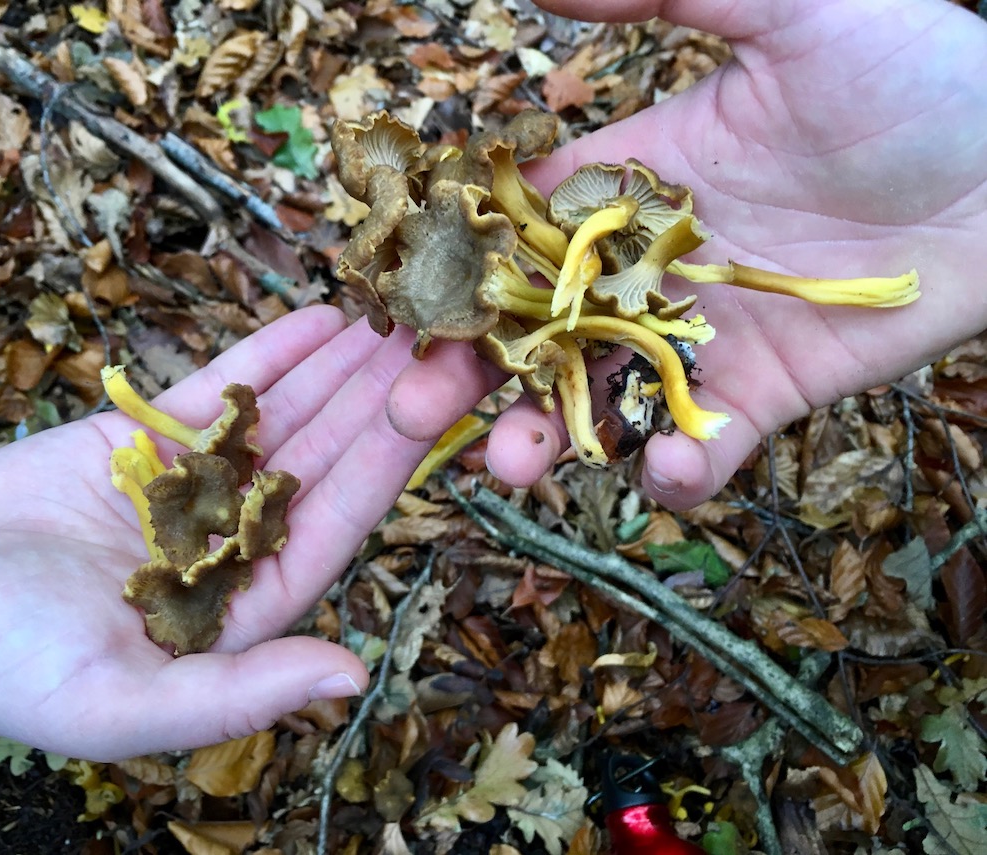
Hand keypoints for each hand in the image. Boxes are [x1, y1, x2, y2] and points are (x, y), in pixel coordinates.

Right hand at [0, 307, 432, 760]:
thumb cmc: (12, 673)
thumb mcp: (124, 702)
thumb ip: (239, 694)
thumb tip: (351, 678)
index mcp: (246, 600)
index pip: (336, 521)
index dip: (387, 462)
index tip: (436, 405)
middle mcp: (232, 536)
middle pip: (322, 456)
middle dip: (375, 397)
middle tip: (432, 334)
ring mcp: (192, 482)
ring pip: (282, 415)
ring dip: (336, 366)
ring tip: (390, 314)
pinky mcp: (142, 441)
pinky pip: (218, 390)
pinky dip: (268, 354)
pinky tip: (317, 318)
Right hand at [388, 0, 986, 508]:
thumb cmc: (915, 72)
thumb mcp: (786, 11)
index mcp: (628, 183)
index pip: (513, 231)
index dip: (450, 265)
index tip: (393, 299)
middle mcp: (647, 269)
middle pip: (531, 332)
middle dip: (468, 373)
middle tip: (409, 410)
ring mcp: (702, 337)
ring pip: (601, 400)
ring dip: (550, 437)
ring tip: (511, 464)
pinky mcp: (766, 393)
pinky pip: (709, 445)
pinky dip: (682, 470)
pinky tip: (668, 473)